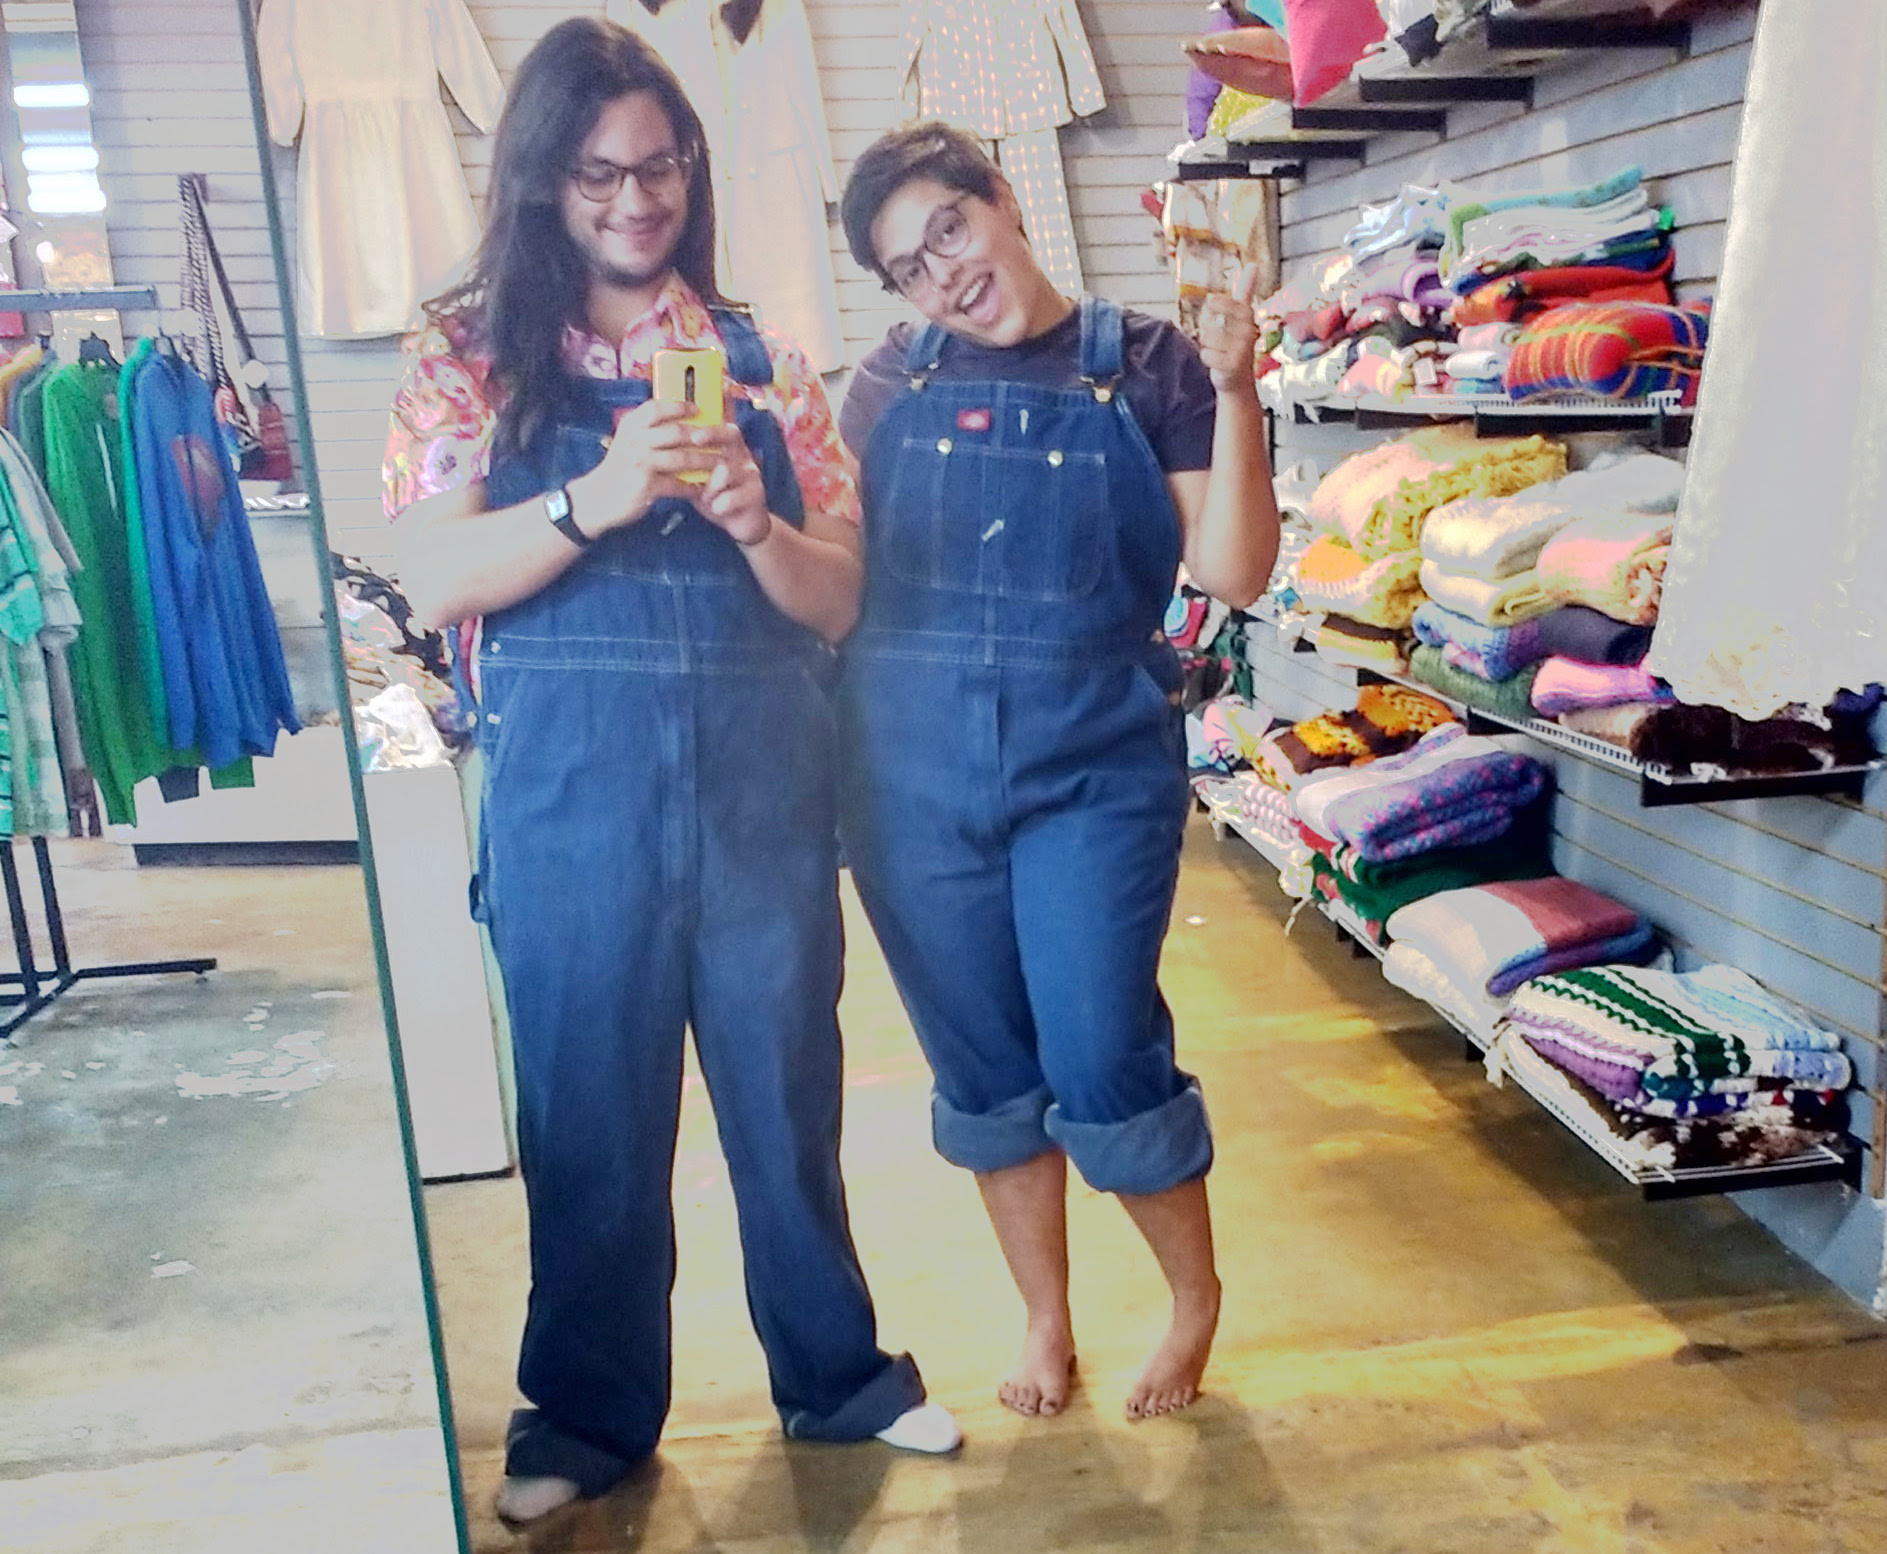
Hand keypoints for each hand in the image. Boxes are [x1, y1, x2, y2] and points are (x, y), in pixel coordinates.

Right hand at [566, 399, 716, 536]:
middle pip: (675, 432)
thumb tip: (677, 419)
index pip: (656, 408)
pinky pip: (677, 485)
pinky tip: (702, 489)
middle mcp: (634, 441)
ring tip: (720, 462)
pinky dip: (692, 487)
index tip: (698, 408)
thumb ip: (647, 430)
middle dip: (702, 435)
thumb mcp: (627, 442)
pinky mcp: (646, 486)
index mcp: (630, 427)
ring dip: (704, 461)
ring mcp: (640, 463)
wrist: (596, 499)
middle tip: (722, 438)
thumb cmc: (618, 470)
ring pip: (681, 458)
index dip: (679, 406)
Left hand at [690, 422, 772, 547]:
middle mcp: (742, 455)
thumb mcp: (701, 478)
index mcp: (729, 448)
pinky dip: (720, 504)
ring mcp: (751, 473)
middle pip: (731, 434)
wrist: (744, 524)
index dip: (708, 420)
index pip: (719, 425)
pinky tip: (717, 509)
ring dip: (711, 486)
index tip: (691, 416)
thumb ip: (687, 465)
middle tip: (696, 439)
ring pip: (727, 470)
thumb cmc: (719, 496)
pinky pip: (732, 496)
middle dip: (712, 434)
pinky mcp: (756, 493)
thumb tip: (661, 451)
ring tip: (706, 498)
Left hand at [1197, 262, 1262, 398]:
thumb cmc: (1237, 343)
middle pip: (1208, 321)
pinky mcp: (1232, 365)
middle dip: (1206, 330)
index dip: (1210, 310)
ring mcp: (1241, 349)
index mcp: (1248, 316)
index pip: (1218, 302)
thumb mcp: (1242, 316)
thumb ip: (1246, 291)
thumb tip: (1254, 264)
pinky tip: (1218, 363)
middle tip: (1217, 339)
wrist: (1239, 381)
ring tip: (1218, 351)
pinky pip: (1206, 355)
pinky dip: (1207, 359)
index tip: (1215, 316)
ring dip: (1207, 346)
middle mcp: (1247, 331)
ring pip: (1206, 339)